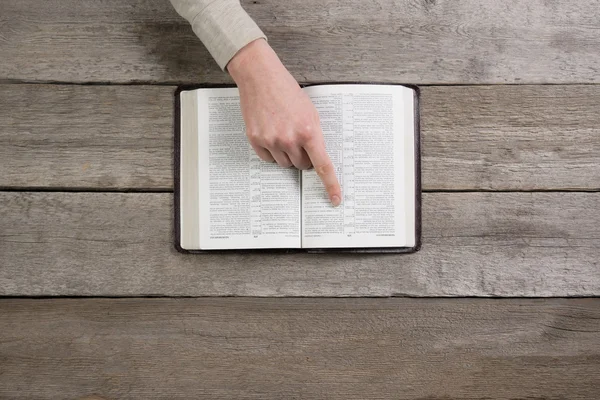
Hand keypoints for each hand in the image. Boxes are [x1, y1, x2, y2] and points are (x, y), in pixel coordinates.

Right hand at [227, 39, 340, 205]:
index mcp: (309, 130)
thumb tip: (315, 159)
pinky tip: (271, 134)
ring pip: (285, 164)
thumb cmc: (287, 92)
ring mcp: (272, 140)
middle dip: (303, 157)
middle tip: (298, 139)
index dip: (331, 185)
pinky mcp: (256, 140)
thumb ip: (314, 136)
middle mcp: (290, 139)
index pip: (323, 165)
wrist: (261, 77)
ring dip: (287, 155)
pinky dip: (272, 152)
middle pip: (302, 166)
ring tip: (283, 132)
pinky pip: (268, 159)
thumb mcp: (310, 113)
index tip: (335, 199)